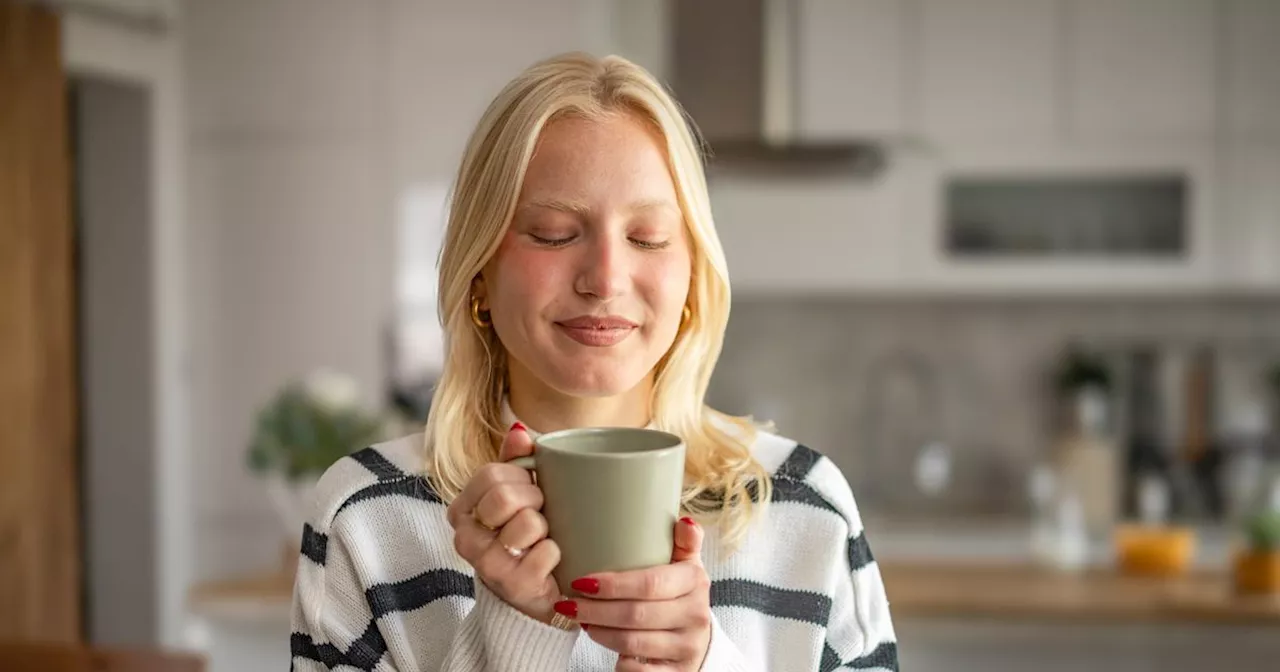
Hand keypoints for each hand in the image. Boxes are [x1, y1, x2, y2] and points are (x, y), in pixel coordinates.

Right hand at [446, 423, 561, 623]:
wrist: (539, 592)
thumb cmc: (528, 536)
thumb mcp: (519, 493)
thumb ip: (516, 460)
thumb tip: (518, 431)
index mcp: (463, 508)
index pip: (492, 473)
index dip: (522, 478)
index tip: (531, 490)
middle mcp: (465, 536)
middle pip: (504, 496)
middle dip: (535, 500)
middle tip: (542, 515)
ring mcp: (485, 564)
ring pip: (527, 523)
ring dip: (547, 528)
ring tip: (544, 539)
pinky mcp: (511, 586)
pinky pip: (546, 551)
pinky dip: (557, 552)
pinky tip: (551, 561)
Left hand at [558, 517, 711, 670]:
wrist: (698, 642)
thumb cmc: (680, 596)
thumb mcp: (686, 566)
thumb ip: (685, 542)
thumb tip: (684, 521)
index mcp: (696, 582)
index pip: (650, 583)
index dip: (612, 584)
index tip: (581, 581)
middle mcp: (696, 616)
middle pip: (635, 615)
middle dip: (594, 610)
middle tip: (568, 604)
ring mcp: (687, 647)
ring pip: (631, 644)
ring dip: (599, 632)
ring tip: (580, 621)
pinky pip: (638, 671)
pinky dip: (617, 661)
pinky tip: (605, 644)